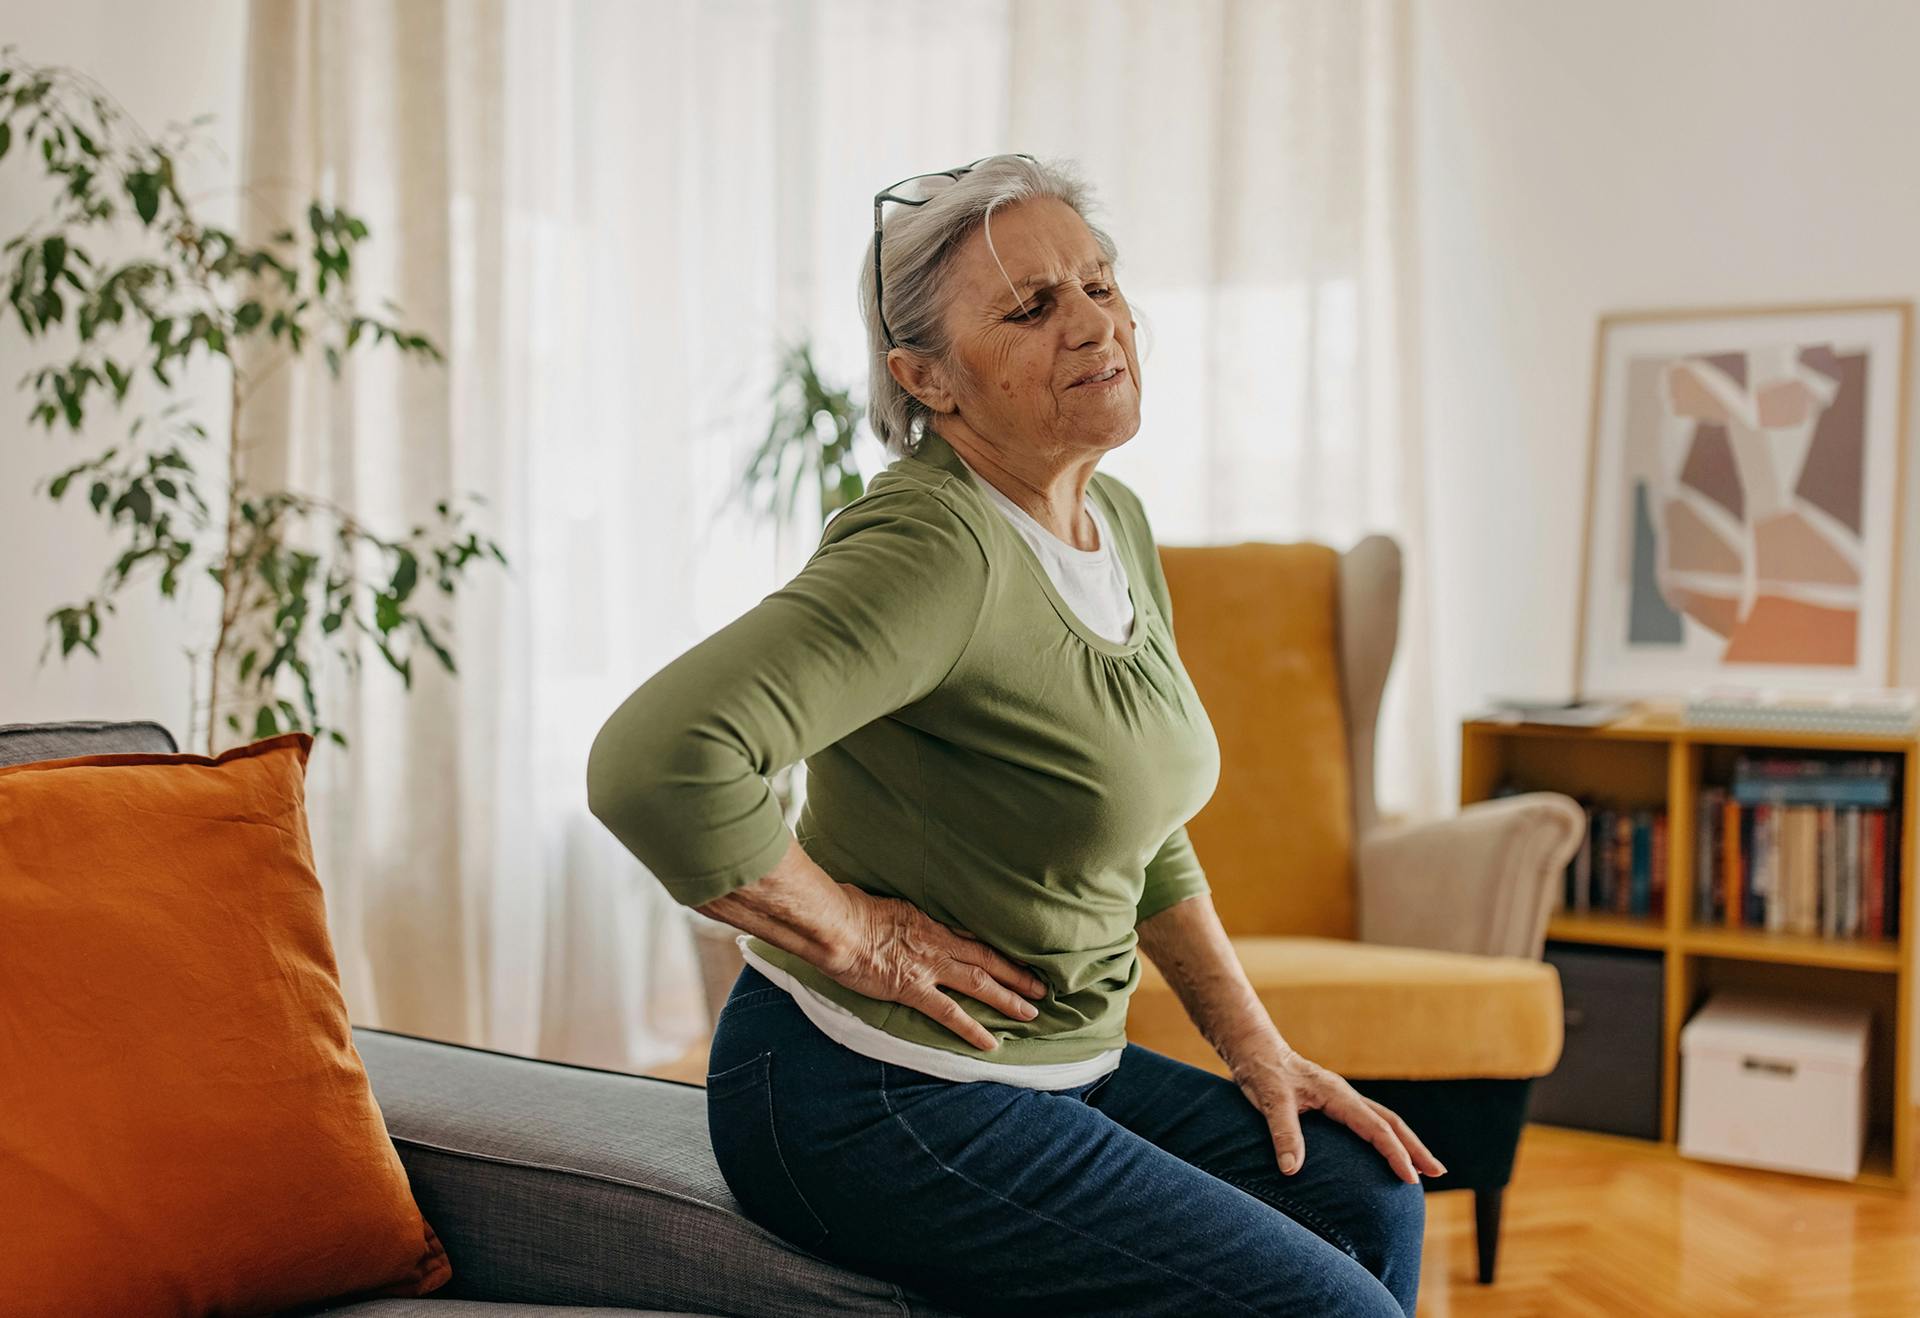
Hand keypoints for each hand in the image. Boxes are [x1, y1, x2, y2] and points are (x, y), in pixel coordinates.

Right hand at [825, 888, 1049, 1050]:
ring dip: (1008, 998)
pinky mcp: (914, 989)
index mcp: (931, 922)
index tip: (1019, 956)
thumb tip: (896, 914)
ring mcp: (929, 967)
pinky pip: (950, 1013)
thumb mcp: (885, 902)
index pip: (973, 937)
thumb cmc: (852, 909)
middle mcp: (938, 944)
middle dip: (1017, 974)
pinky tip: (991, 1044)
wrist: (838, 927)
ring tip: (1031, 1013)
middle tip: (1041, 987)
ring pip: (980, 983)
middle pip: (987, 959)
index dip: (998, 949)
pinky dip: (972, 1029)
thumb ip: (900, 913)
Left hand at [1229, 1035, 1445, 1185]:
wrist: (1254, 1049)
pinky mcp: (1332, 1103)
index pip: (1376, 1127)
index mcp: (1337, 1094)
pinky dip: (1385, 1138)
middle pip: (1391, 1122)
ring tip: (1424, 1169)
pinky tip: (1386, 1153)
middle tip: (1439, 1173)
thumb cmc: (1262, 1072)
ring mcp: (1341, 1098)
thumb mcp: (1270, 1101)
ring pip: (1383, 1121)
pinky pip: (1368, 1122)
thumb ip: (1283, 1133)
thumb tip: (1291, 1170)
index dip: (1395, 1153)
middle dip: (1415, 1148)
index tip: (1411, 1177)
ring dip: (1405, 1143)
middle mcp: (1345, 1095)